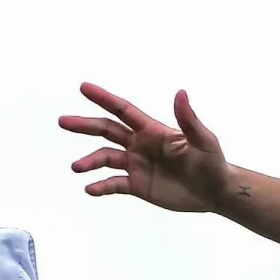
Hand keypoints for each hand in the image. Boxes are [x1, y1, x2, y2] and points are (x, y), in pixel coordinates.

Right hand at [59, 84, 229, 212]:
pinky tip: (90, 189)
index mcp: (152, 131)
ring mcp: (137, 165)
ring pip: (106, 158)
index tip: (84, 88)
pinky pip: (114, 184)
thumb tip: (181, 93)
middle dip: (85, 125)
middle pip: (107, 130)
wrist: (215, 192)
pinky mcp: (138, 185)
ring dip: (90, 161)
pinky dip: (101, 186)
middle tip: (63, 121)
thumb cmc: (212, 163)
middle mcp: (140, 145)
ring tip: (77, 167)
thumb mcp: (203, 141)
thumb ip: (189, 120)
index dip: (104, 99)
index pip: (124, 111)